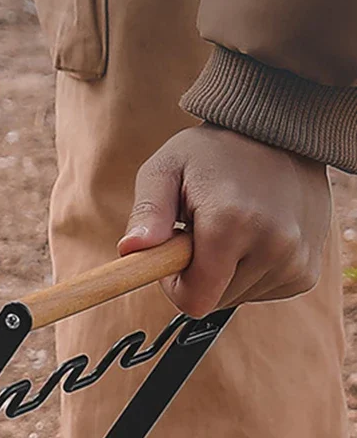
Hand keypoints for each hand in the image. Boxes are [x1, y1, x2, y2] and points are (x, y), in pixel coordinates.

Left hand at [119, 124, 330, 316]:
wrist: (282, 135)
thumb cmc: (214, 152)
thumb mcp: (166, 170)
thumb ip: (147, 212)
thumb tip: (130, 249)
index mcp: (232, 224)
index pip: (193, 300)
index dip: (174, 284)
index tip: (174, 251)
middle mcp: (273, 246)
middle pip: (212, 301)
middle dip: (198, 274)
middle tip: (202, 230)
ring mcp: (296, 261)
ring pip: (236, 298)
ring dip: (224, 272)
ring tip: (230, 227)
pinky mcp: (307, 272)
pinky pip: (261, 293)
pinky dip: (249, 273)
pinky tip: (253, 237)